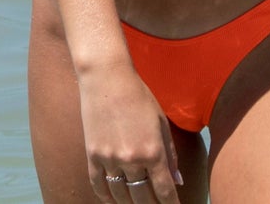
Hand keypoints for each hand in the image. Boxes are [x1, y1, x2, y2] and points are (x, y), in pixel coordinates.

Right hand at [78, 61, 182, 203]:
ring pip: (120, 196)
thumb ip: (170, 154)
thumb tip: (177, 181)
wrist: (106, 78)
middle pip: (143, 198)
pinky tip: (113, 200)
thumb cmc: (139, 96)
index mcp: (153, 151)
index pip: (165, 191)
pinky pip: (98, 185)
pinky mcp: (92, 155)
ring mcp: (109, 159)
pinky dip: (106, 197)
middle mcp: (131, 160)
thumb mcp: (161, 122)